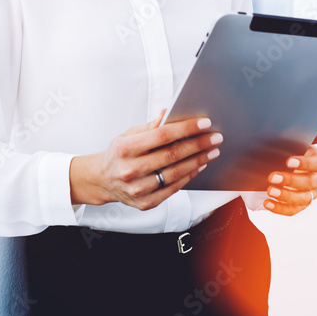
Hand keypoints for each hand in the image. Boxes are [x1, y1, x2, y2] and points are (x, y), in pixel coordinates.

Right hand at [70, 108, 220, 210]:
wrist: (101, 180)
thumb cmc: (117, 155)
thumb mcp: (128, 135)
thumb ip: (150, 126)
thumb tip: (169, 113)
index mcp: (126, 148)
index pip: (162, 135)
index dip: (186, 128)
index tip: (204, 123)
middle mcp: (131, 169)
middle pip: (172, 155)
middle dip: (198, 144)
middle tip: (215, 137)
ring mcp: (138, 188)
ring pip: (175, 173)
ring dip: (198, 161)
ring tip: (211, 151)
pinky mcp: (145, 202)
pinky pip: (173, 188)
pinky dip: (188, 176)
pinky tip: (198, 166)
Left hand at [262, 124, 316, 215]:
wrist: (268, 164)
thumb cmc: (284, 150)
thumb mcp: (293, 140)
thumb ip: (312, 135)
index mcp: (316, 161)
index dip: (305, 163)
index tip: (288, 161)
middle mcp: (316, 179)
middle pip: (311, 182)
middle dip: (292, 180)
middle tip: (272, 177)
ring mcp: (308, 193)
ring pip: (303, 198)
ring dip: (286, 196)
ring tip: (270, 191)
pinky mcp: (297, 205)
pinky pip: (292, 210)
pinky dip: (280, 208)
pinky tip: (268, 203)